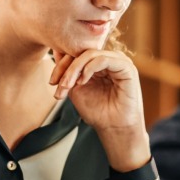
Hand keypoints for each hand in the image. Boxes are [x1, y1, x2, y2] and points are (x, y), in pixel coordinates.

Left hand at [50, 49, 149, 170]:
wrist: (113, 128)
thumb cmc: (97, 111)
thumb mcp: (76, 88)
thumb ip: (68, 72)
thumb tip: (56, 51)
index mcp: (99, 63)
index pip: (77, 53)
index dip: (62, 65)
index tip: (52, 82)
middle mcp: (110, 59)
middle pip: (82, 52)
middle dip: (66, 68)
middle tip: (59, 85)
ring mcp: (119, 61)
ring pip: (90, 54)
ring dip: (74, 69)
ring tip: (68, 85)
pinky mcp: (126, 67)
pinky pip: (103, 59)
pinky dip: (89, 68)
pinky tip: (83, 81)